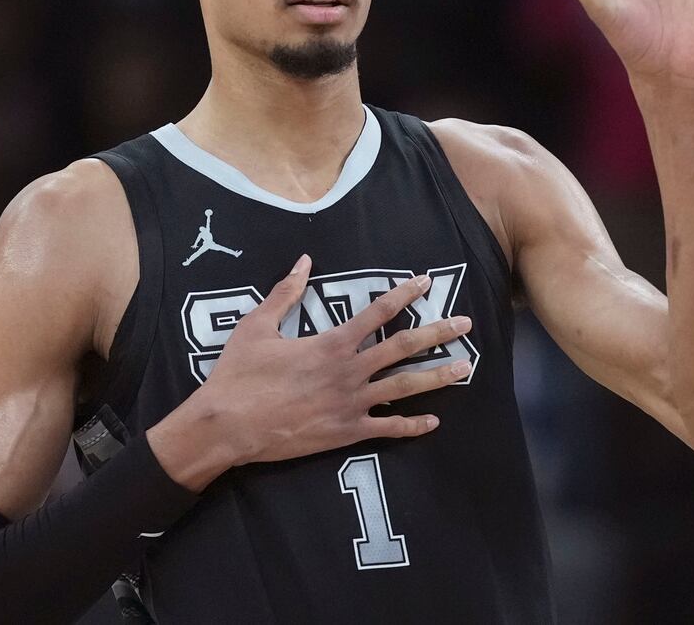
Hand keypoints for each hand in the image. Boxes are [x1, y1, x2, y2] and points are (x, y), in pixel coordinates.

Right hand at [154, 254, 472, 487]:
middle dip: (437, 333)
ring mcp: (350, 404)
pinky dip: (411, 425)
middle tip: (466, 324)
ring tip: (465, 368)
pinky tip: (434, 421)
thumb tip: (304, 261)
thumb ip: (285, 293)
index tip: (425, 282)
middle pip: (403, 347)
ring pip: (404, 387)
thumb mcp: (256, 326)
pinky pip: (386, 429)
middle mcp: (348, 371)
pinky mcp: (345, 432)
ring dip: (436, 376)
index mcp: (331, 343)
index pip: (377, 313)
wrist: (227, 425)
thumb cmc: (239, 374)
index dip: (404, 295)